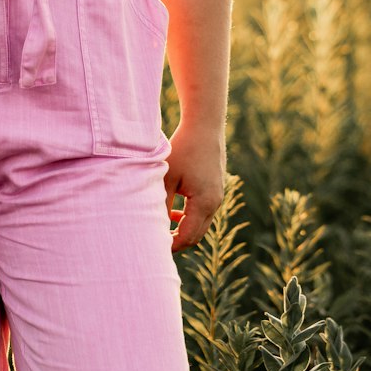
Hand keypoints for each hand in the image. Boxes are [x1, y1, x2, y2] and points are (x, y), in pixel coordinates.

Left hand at [164, 122, 225, 250]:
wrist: (204, 126)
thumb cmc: (183, 149)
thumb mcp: (166, 178)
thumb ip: (162, 204)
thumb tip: (154, 227)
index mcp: (204, 203)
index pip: (187, 236)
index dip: (170, 245)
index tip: (152, 244)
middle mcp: (215, 203)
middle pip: (196, 235)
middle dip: (177, 241)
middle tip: (155, 241)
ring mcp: (218, 196)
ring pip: (200, 225)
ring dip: (182, 228)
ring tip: (162, 226)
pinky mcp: (216, 189)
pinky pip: (203, 213)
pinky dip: (189, 217)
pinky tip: (174, 210)